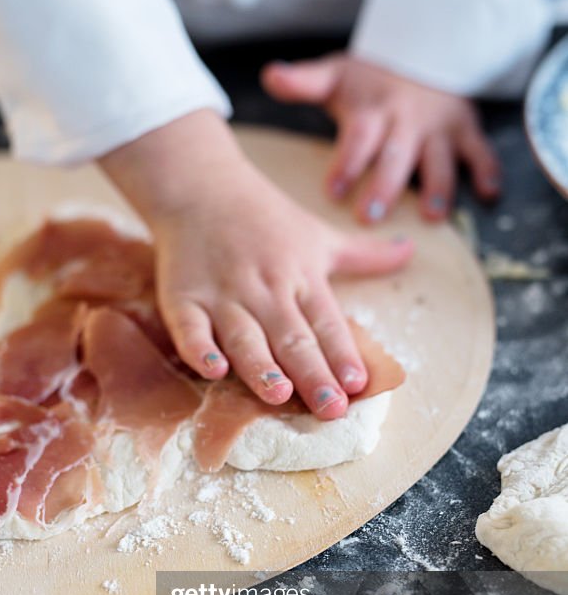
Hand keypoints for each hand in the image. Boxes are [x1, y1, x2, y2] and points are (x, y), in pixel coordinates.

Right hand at [99, 111, 412, 419]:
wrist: (198, 185)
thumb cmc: (264, 217)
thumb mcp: (318, 234)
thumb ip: (364, 254)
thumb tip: (411, 250)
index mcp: (301, 276)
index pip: (326, 322)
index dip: (342, 353)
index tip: (358, 384)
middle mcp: (265, 288)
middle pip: (292, 337)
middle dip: (312, 374)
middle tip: (330, 409)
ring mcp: (222, 294)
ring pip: (244, 336)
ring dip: (261, 366)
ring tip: (279, 395)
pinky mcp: (184, 297)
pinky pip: (190, 328)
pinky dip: (200, 349)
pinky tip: (212, 371)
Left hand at [261, 53, 500, 222]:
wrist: (420, 53)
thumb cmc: (368, 81)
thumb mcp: (335, 75)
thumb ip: (303, 82)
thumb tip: (271, 74)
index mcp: (373, 110)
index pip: (359, 137)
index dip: (347, 163)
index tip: (333, 190)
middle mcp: (406, 119)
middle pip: (396, 155)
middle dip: (385, 186)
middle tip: (369, 215)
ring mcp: (438, 127)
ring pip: (439, 159)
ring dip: (438, 187)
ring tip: (432, 216)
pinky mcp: (465, 130)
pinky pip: (479, 151)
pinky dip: (487, 171)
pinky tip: (490, 194)